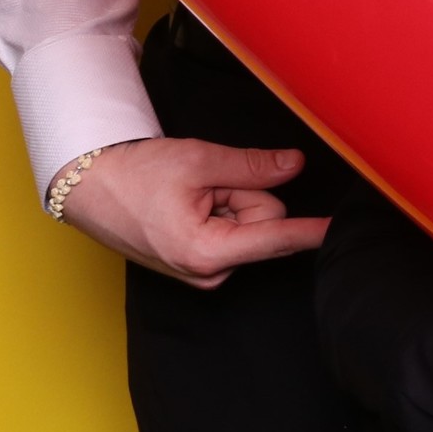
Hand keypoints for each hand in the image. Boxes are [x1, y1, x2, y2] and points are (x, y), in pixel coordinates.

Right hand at [54, 136, 329, 285]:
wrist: (90, 188)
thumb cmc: (135, 176)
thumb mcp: (199, 160)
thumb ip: (253, 166)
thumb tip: (295, 165)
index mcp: (207, 252)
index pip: (275, 237)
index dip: (310, 231)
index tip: (342, 232)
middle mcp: (208, 271)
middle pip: (265, 220)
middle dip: (244, 192)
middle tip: (204, 182)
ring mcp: (203, 270)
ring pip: (251, 221)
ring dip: (230, 198)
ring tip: (192, 192)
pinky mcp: (200, 263)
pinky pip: (233, 228)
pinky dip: (220, 208)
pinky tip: (191, 202)